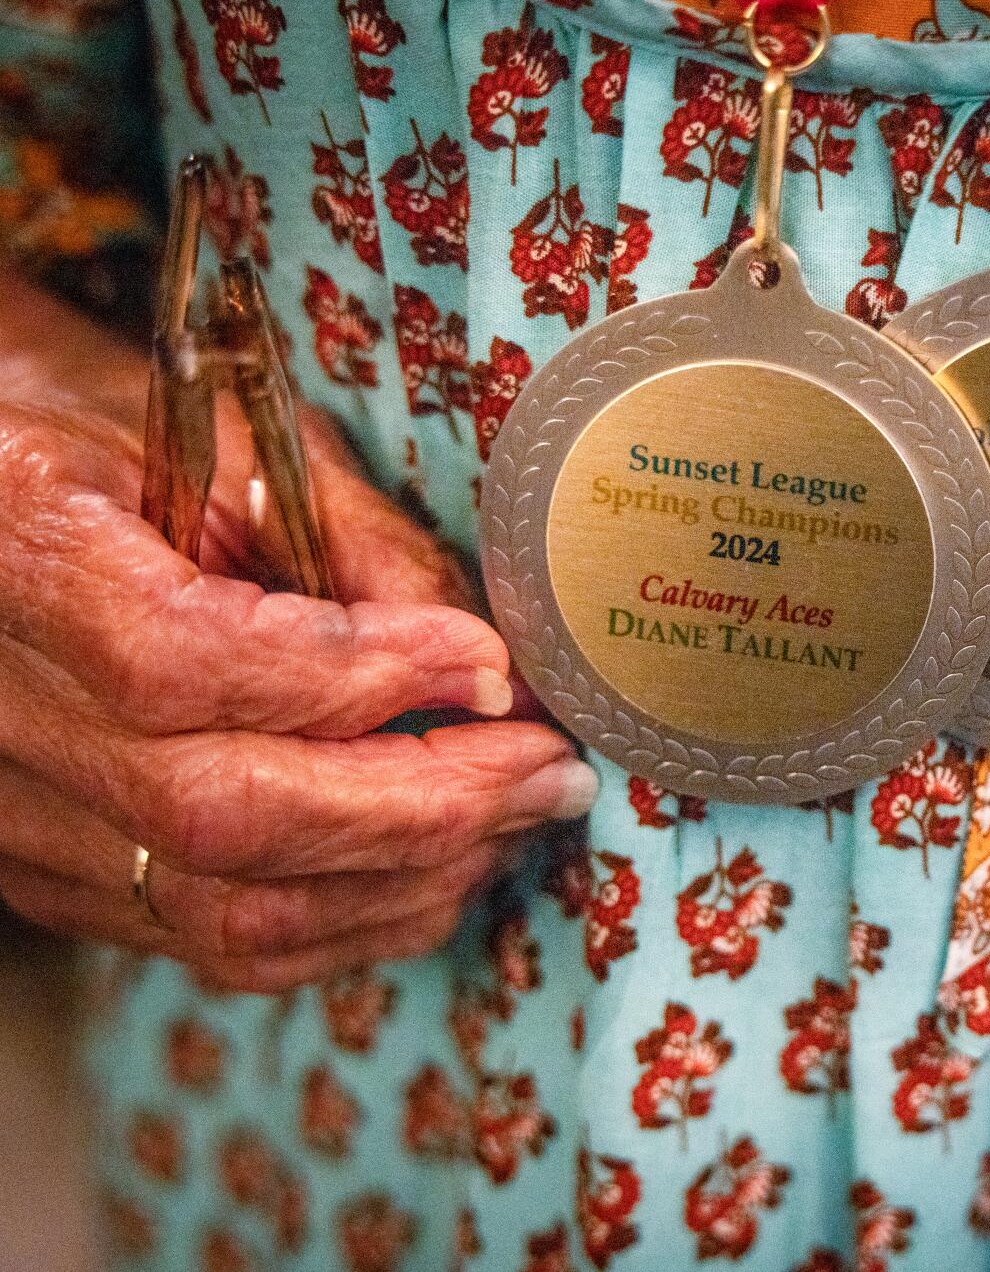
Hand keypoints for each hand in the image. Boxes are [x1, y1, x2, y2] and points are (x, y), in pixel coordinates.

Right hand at [0, 312, 595, 992]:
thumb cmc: (111, 432)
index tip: (492, 670)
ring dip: (404, 879)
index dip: (363, 681)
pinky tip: (436, 868)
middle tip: (552, 771)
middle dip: (426, 804)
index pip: (189, 663)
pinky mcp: (47, 873)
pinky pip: (205, 941)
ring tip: (518, 817)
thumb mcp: (230, 439)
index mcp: (18, 553)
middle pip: (223, 816)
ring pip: (220, 908)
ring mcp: (10, 811)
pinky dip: (345, 922)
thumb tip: (489, 662)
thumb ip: (355, 545)